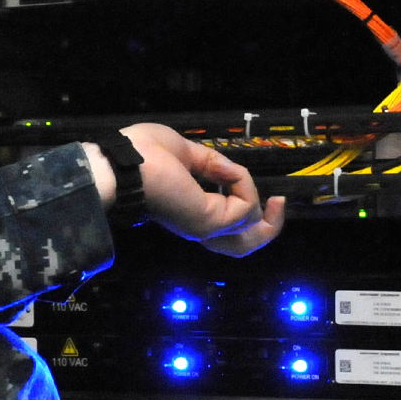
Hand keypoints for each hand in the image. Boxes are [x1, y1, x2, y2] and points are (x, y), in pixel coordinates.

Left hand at [83, 125, 285, 256]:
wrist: (122, 163)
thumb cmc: (143, 153)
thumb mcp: (187, 152)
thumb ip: (213, 164)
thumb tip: (234, 172)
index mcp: (188, 210)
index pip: (224, 227)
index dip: (247, 209)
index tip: (262, 191)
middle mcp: (197, 224)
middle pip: (241, 247)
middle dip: (268, 229)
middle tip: (278, 204)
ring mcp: (203, 226)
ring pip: (248, 240)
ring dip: (268, 219)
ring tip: (277, 201)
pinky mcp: (208, 222)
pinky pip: (244, 208)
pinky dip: (246, 187)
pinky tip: (235, 173)